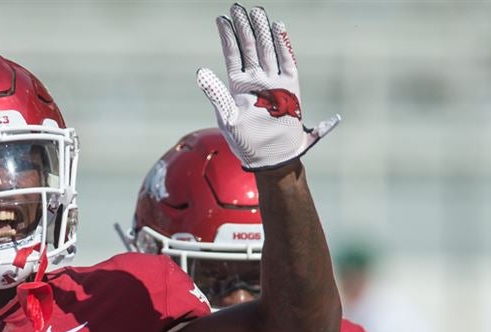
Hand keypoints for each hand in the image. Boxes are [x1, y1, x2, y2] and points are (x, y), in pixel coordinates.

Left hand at [197, 4, 338, 170]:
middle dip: (243, 27)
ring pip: (267, 49)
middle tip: (237, 6)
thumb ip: (216, 94)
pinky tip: (277, 27)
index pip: (232, 54)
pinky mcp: (290, 86)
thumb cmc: (246, 142)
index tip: (221, 18)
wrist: (272, 157)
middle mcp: (255, 80)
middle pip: (249, 47)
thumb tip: (200, 72)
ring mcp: (273, 81)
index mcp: (237, 87)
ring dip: (261, 31)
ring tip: (256, 11)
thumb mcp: (226, 118)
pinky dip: (282, 44)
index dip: (227, 36)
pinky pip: (287, 60)